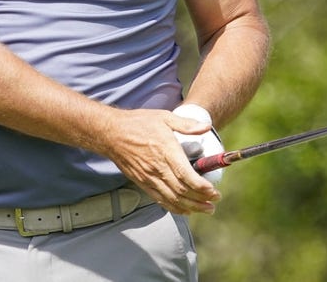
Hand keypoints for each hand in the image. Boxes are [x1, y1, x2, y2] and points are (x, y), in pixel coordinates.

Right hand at [98, 108, 220, 215]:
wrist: (112, 133)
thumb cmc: (139, 123)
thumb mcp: (164, 116)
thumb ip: (186, 124)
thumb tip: (206, 127)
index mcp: (166, 151)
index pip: (187, 176)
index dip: (202, 188)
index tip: (214, 191)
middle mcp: (158, 168)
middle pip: (182, 191)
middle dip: (201, 200)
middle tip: (214, 202)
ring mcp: (149, 178)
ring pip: (172, 199)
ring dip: (191, 207)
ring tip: (205, 209)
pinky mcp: (142, 183)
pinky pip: (160, 200)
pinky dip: (174, 207)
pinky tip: (185, 210)